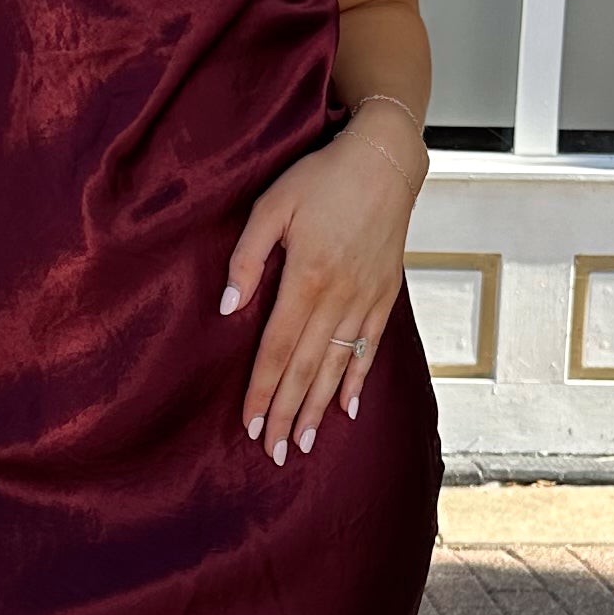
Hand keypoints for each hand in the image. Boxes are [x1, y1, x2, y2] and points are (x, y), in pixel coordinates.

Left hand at [220, 106, 425, 463]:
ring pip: (337, 366)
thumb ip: (248, 258)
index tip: (251, 425)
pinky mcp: (385, 295)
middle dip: (289, 414)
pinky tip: (346, 409)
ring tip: (306, 443)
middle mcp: (338, 298)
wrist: (385, 161)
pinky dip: (356, 380)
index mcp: (307, 278)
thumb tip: (228, 307)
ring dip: (319, 408)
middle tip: (275, 453)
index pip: (277, 349)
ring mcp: (365, 300)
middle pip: (306, 369)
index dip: (263, 390)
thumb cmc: (322, 178)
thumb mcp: (273, 205)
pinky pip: (368, 348)